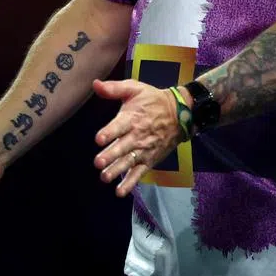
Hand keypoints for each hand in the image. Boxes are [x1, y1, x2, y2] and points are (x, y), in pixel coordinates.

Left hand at [92, 79, 182, 196]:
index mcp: (132, 117)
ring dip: (116, 170)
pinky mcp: (149, 160)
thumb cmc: (152, 100)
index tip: (99, 139)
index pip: (119, 126)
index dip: (109, 132)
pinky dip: (130, 183)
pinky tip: (119, 192)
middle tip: (98, 163)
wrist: (180, 114)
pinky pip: (139, 173)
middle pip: (122, 147)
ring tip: (104, 177)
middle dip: (110, 155)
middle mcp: (137, 135)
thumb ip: (114, 88)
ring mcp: (144, 150)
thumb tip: (95, 84)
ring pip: (129, 162)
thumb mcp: (135, 89)